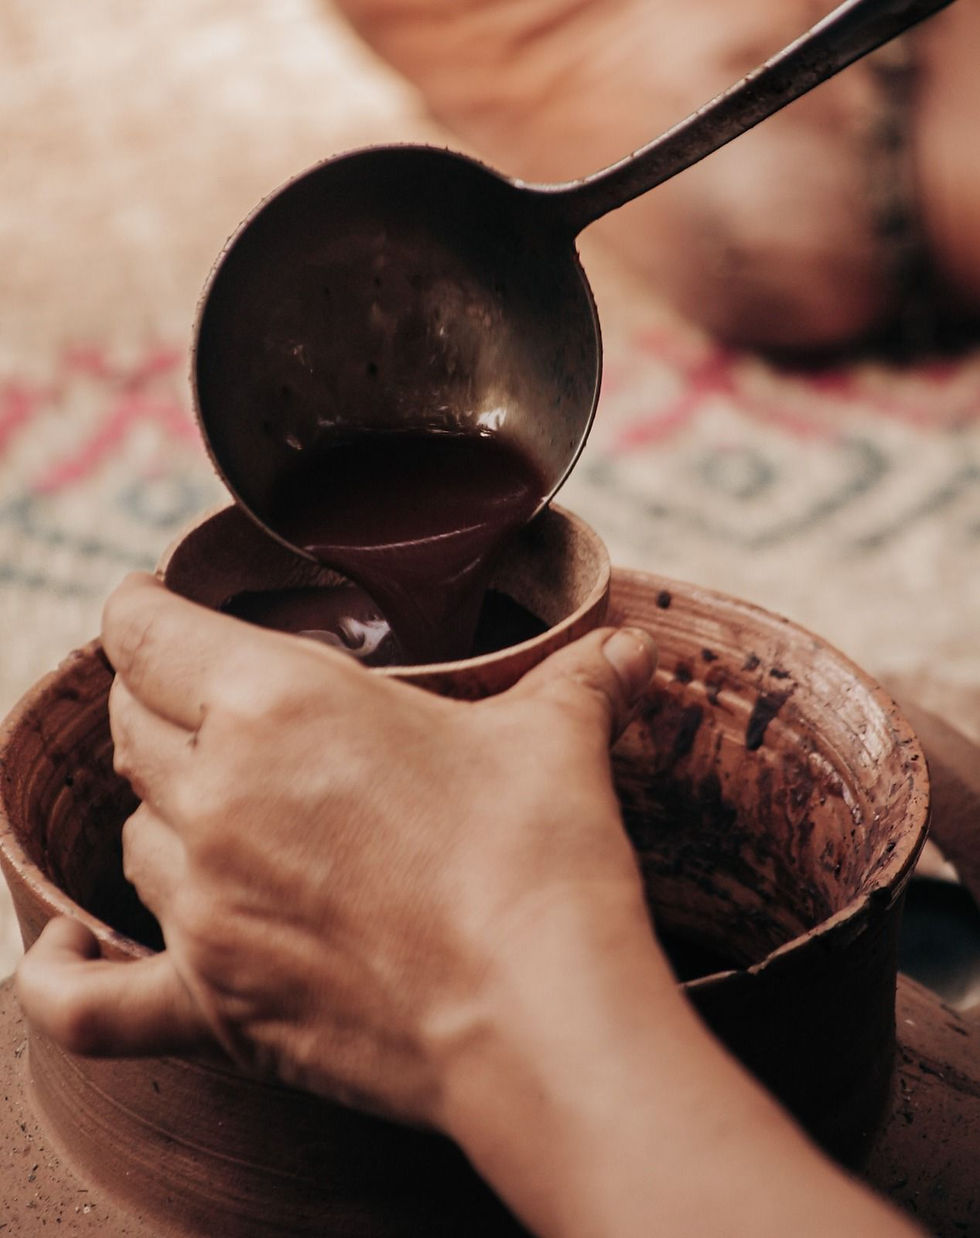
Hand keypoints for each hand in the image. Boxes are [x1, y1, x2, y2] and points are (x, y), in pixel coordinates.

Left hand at [17, 572, 657, 1124]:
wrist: (542, 1012)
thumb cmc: (541, 857)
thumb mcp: (556, 741)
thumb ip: (577, 683)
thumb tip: (628, 654)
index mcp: (279, 703)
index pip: (147, 631)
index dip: (142, 609)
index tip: (155, 607)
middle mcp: (217, 795)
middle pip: (134, 727)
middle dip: (163, 704)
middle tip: (215, 706)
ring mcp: (203, 904)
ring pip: (133, 834)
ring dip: (165, 813)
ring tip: (224, 812)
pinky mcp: (212, 1002)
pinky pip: (89, 1000)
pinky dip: (61, 978)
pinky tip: (58, 953)